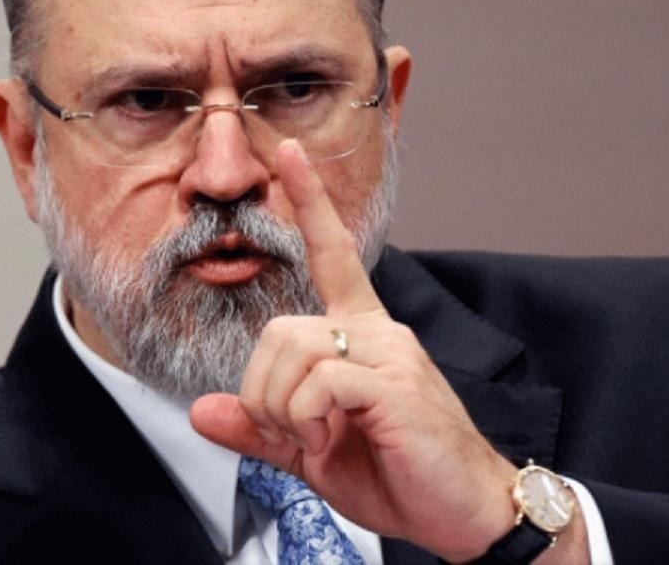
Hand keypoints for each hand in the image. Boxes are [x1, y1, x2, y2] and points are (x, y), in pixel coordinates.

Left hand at [190, 139, 517, 560]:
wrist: (466, 512)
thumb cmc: (401, 475)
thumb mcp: (313, 453)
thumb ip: (262, 428)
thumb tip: (202, 410)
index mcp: (363, 335)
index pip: (332, 254)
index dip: (310, 203)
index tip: (288, 155)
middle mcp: (379, 332)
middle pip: (280, 329)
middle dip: (265, 393)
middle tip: (298, 434)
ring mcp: (390, 353)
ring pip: (294, 349)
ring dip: (285, 411)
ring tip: (322, 440)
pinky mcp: (395, 383)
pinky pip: (319, 382)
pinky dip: (307, 421)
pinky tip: (335, 440)